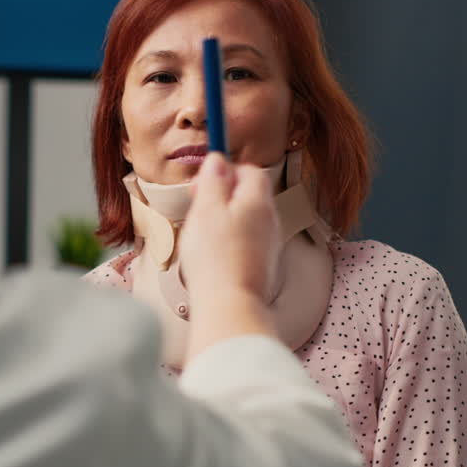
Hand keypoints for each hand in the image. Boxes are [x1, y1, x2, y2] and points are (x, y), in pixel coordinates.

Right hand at [180, 153, 280, 304]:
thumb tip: (218, 160)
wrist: (229, 306)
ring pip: (245, 220)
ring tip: (201, 236)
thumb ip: (212, 180)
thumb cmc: (215, 259)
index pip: (250, 170)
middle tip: (197, 208)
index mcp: (258, 201)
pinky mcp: (261, 266)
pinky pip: (244, 243)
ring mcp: (268, 245)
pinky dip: (228, 243)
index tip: (203, 182)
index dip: (226, 171)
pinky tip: (211, 257)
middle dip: (222, 197)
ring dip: (223, 221)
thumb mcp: (205, 208)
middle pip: (248, 195)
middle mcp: (269, 221)